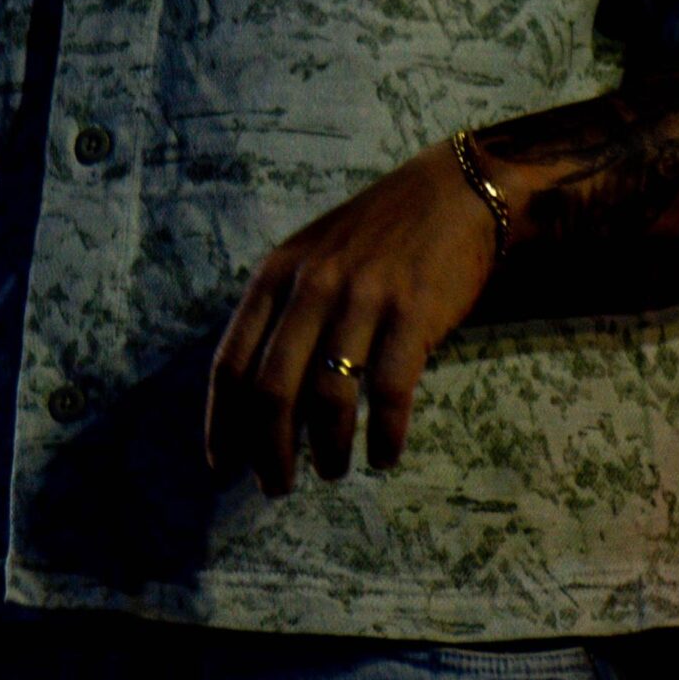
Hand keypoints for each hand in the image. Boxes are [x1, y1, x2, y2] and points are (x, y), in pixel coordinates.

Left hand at [205, 139, 499, 495]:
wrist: (455, 192)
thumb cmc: (378, 232)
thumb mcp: (312, 255)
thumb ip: (282, 311)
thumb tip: (256, 399)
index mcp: (277, 273)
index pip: (232, 362)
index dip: (223, 423)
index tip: (224, 469)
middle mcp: (312, 285)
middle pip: (273, 390)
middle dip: (270, 451)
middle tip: (277, 487)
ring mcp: (363, 297)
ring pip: (329, 397)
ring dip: (327, 450)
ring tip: (332, 470)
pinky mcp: (413, 312)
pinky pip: (389, 393)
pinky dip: (383, 436)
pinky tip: (384, 454)